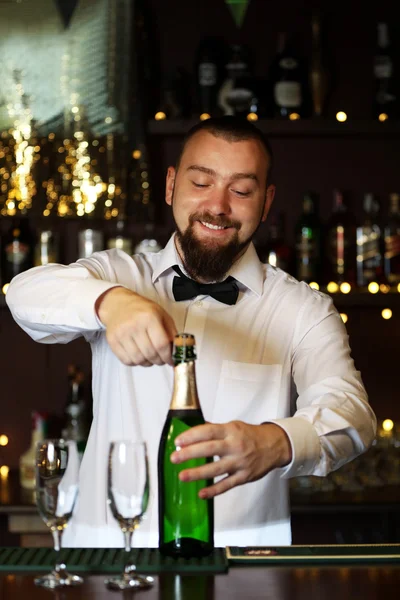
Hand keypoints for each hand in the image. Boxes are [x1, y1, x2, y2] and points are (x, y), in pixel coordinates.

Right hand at [96, 287, 176, 366]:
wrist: (118, 305)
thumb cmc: (143, 310)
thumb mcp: (162, 315)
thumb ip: (171, 332)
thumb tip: (177, 351)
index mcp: (149, 317)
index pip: (161, 344)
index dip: (168, 356)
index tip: (171, 360)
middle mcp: (134, 325)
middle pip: (150, 354)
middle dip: (159, 361)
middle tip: (162, 359)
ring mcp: (121, 334)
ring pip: (139, 360)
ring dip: (148, 363)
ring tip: (151, 357)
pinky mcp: (112, 341)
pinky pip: (126, 361)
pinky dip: (135, 362)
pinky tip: (139, 355)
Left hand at [170, 421, 291, 498]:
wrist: (274, 446)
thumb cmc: (250, 435)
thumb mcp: (233, 426)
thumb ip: (214, 430)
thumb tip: (191, 432)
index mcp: (230, 431)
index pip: (208, 431)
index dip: (192, 436)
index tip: (178, 441)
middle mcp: (235, 446)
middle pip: (209, 449)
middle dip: (190, 453)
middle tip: (174, 458)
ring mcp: (239, 463)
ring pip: (216, 469)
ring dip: (198, 473)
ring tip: (182, 476)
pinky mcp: (244, 477)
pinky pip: (227, 485)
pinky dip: (214, 490)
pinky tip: (201, 493)